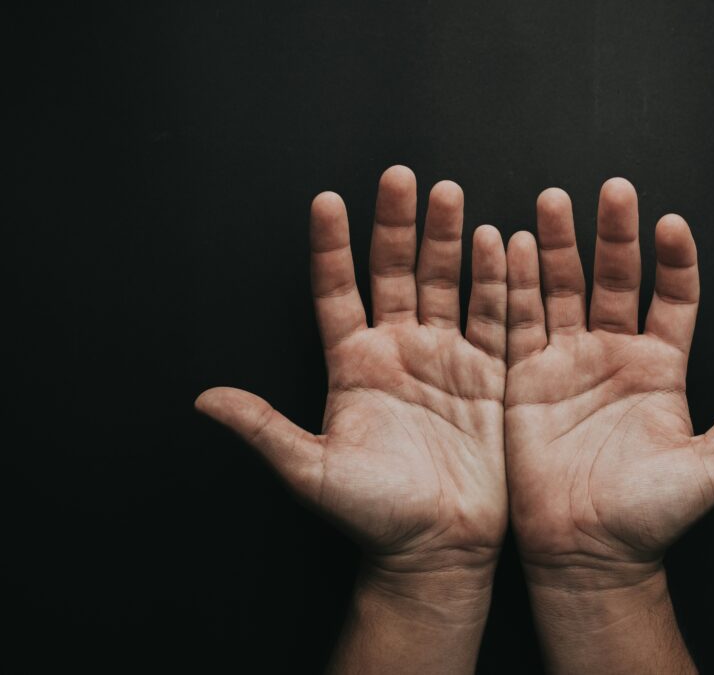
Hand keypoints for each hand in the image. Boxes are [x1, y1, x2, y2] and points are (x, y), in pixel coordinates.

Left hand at [195, 165, 508, 577]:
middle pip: (396, 273)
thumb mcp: (312, 472)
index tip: (326, 201)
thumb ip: (265, 429)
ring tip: (448, 195)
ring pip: (445, 284)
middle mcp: (398, 351)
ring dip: (446, 240)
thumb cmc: (372, 515)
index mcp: (353, 365)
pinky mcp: (488, 375)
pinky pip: (493, 318)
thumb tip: (204, 400)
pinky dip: (496, 281)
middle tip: (401, 177)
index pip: (337, 292)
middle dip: (398, 225)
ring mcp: (445, 359)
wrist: (437, 548)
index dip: (331, 247)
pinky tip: (498, 242)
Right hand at [505, 178, 713, 584]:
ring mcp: (567, 362)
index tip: (672, 224)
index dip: (674, 261)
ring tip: (553, 201)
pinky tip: (510, 246)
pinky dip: (513, 286)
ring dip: (559, 246)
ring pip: (562, 290)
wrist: (586, 552)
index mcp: (661, 369)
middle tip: (613, 190)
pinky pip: (518, 323)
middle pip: (615, 280)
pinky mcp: (525, 379)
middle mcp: (614, 355)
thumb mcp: (708, 469)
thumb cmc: (649, 517)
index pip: (672, 299)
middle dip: (613, 235)